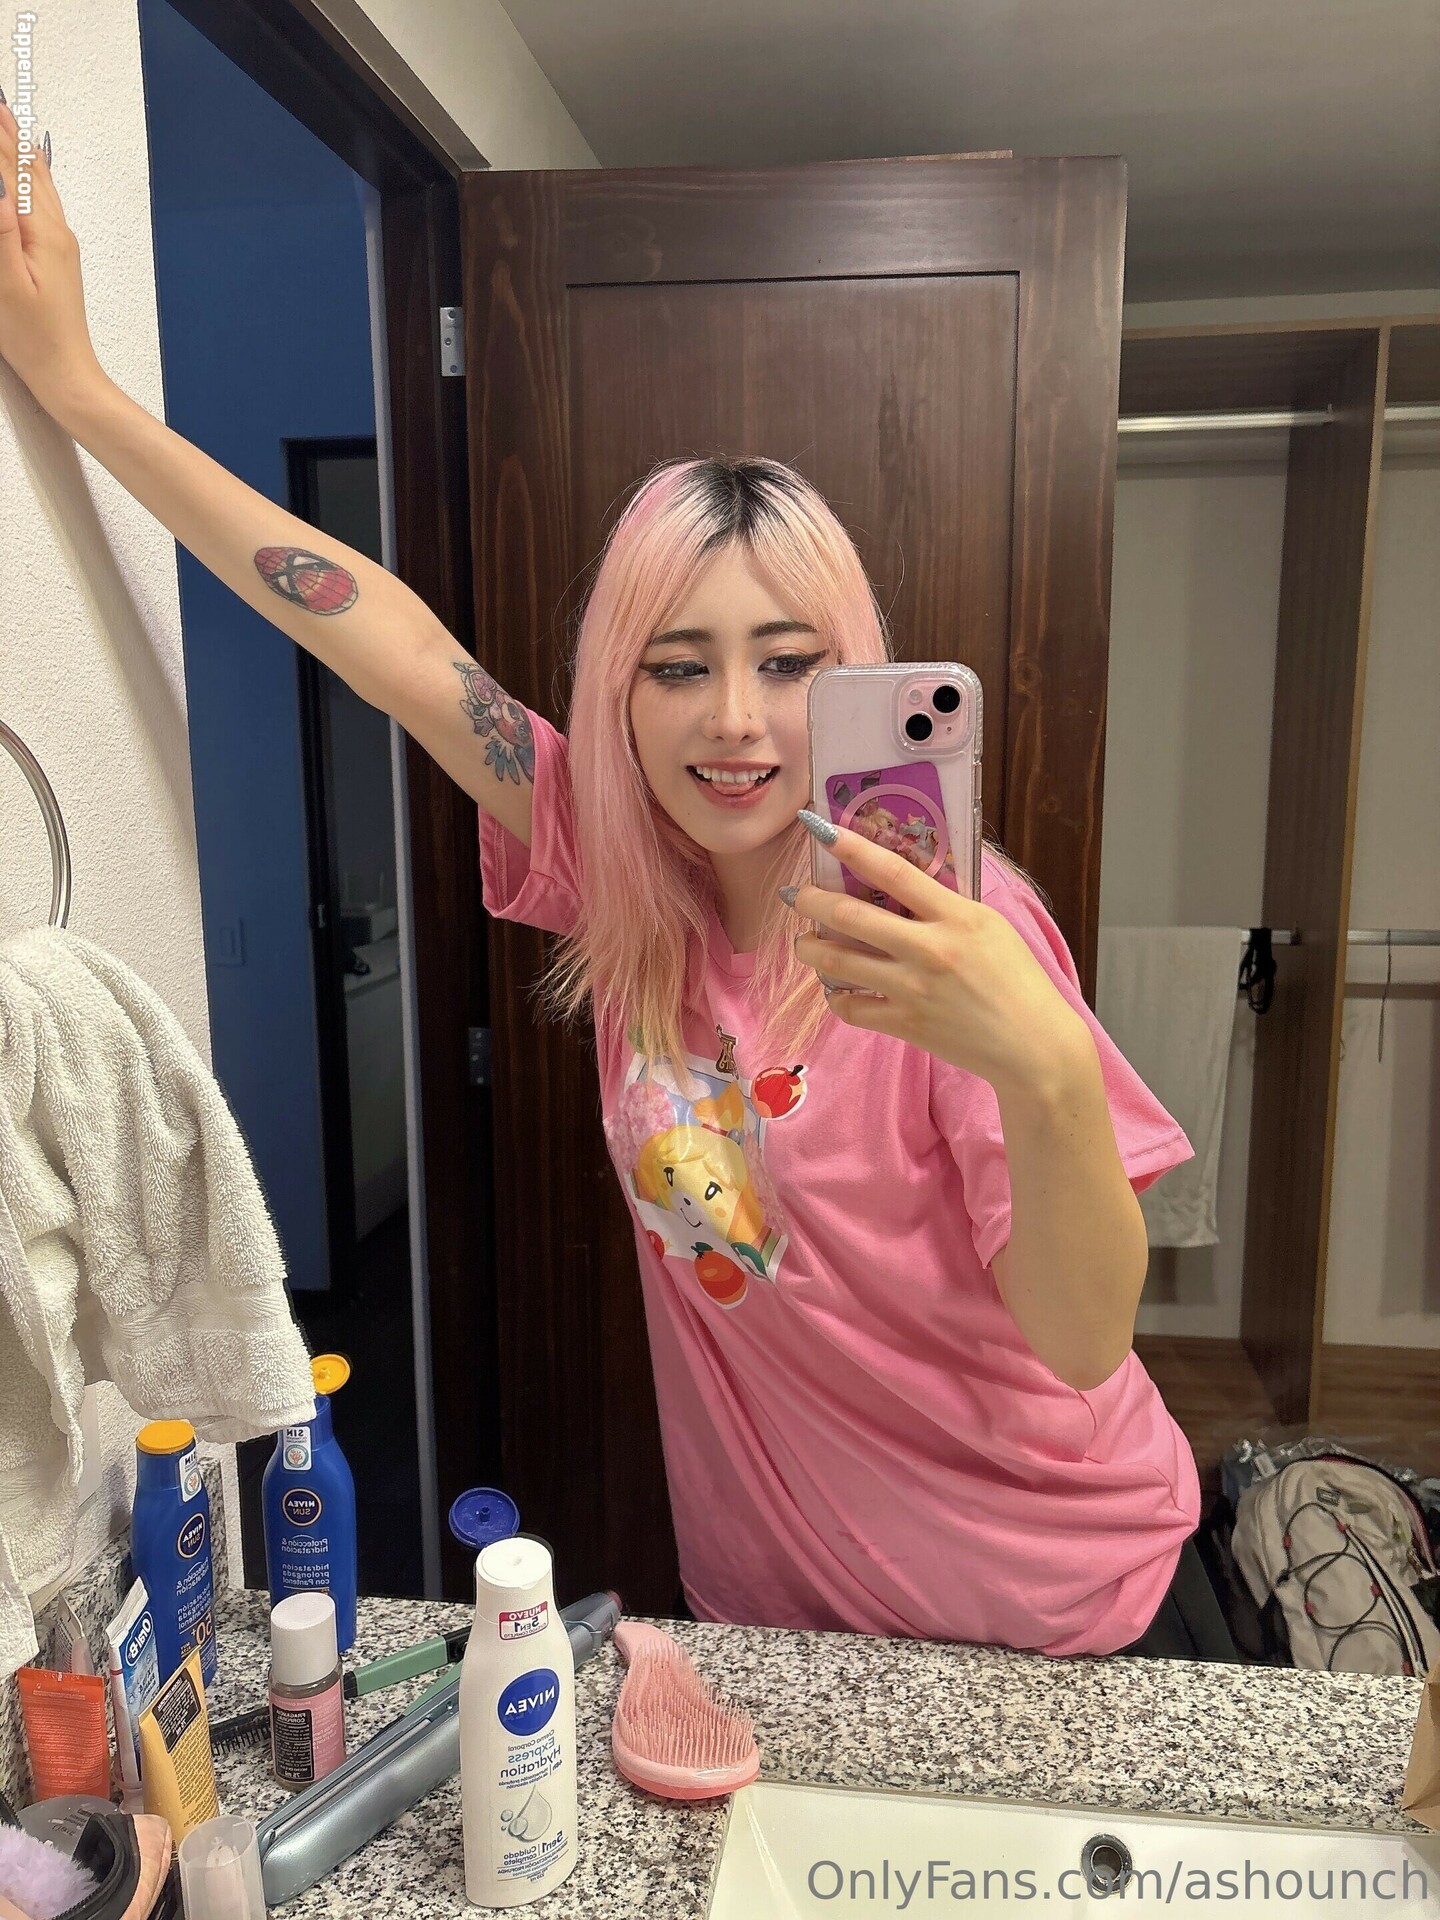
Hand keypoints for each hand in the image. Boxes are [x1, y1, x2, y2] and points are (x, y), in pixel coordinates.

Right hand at [0, 105, 105, 420]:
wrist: (68, 374)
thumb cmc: (34, 338)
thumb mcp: (7, 284)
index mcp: (42, 232)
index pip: (9, 169)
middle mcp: (55, 229)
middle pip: (26, 167)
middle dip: (4, 130)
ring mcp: (59, 241)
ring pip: (37, 181)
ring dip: (17, 146)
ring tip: (4, 115)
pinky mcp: (56, 254)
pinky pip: (40, 200)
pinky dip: (27, 173)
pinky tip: (26, 167)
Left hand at [788, 820, 1088, 1093]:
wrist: (1033, 1046)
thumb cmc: (1017, 980)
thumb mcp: (989, 927)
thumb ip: (945, 905)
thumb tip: (899, 882)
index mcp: (956, 917)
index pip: (895, 873)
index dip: (854, 848)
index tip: (821, 830)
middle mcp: (929, 950)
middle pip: (851, 916)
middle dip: (812, 900)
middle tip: (796, 894)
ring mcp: (913, 990)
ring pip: (838, 962)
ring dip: (811, 948)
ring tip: (805, 942)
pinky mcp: (905, 1025)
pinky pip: (851, 1007)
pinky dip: (837, 995)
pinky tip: (837, 988)